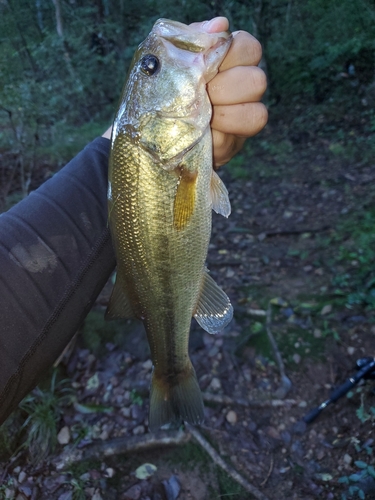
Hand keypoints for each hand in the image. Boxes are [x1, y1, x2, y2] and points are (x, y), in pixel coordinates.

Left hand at [103, 17, 267, 167]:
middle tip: (200, 94)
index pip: (249, 48)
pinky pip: (235, 140)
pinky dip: (217, 137)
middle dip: (224, 89)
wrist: (146, 129)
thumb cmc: (158, 90)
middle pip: (256, 81)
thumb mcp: (167, 60)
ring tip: (201, 116)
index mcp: (228, 61)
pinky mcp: (233, 144)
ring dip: (225, 115)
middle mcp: (242, 88)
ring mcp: (240, 118)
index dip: (231, 56)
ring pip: (257, 114)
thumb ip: (193, 39)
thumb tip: (220, 24)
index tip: (205, 65)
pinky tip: (200, 133)